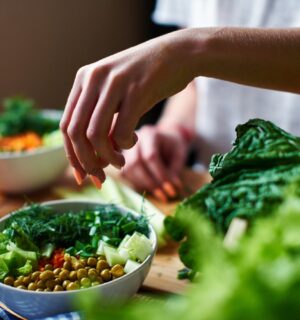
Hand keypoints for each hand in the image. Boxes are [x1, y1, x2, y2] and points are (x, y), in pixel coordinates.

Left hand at [60, 30, 196, 186]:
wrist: (179, 54)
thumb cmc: (147, 80)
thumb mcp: (117, 95)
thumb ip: (102, 120)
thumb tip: (92, 157)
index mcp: (84, 80)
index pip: (66, 126)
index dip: (72, 156)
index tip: (83, 175)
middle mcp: (93, 79)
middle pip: (76, 133)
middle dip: (86, 162)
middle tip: (101, 176)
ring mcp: (114, 83)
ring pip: (95, 135)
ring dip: (107, 158)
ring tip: (120, 162)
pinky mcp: (136, 89)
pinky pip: (121, 131)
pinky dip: (125, 145)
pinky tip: (134, 141)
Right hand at [121, 125, 187, 200]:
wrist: (164, 139)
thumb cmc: (173, 146)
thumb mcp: (179, 154)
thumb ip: (175, 170)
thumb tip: (172, 188)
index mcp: (150, 134)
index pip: (151, 156)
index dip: (160, 175)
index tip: (171, 190)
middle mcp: (134, 140)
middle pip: (135, 163)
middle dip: (150, 183)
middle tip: (164, 195)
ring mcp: (125, 149)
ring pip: (128, 170)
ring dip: (143, 185)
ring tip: (159, 194)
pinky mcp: (122, 159)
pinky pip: (125, 174)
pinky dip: (137, 184)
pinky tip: (149, 188)